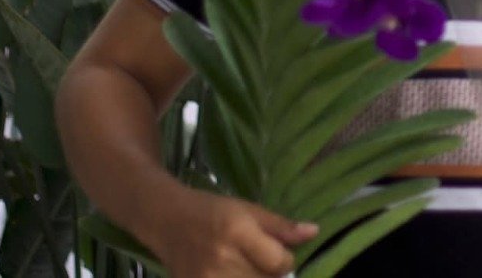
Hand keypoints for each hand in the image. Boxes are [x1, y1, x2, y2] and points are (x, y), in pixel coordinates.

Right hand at [146, 187, 316, 277]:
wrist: (167, 221)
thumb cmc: (212, 210)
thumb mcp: (249, 210)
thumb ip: (281, 227)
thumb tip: (314, 233)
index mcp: (238, 233)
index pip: (279, 263)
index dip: (286, 260)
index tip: (279, 253)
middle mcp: (221, 260)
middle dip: (270, 274)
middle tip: (259, 260)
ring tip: (244, 267)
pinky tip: (232, 272)